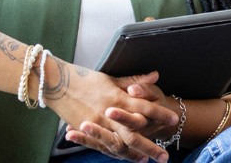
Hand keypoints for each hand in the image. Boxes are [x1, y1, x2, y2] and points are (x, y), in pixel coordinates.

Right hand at [45, 64, 177, 161]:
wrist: (56, 83)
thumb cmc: (84, 78)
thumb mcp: (111, 78)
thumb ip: (134, 80)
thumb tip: (156, 76)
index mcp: (117, 97)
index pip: (144, 107)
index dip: (160, 114)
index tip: (174, 120)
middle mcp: (109, 113)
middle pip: (134, 133)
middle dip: (150, 146)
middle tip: (165, 157)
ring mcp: (97, 124)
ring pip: (120, 144)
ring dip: (134, 154)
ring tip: (147, 160)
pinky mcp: (86, 130)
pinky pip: (103, 146)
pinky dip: (115, 153)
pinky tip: (125, 157)